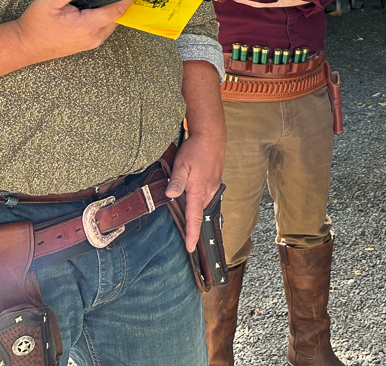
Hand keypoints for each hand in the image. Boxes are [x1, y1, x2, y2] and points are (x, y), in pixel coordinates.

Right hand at [13, 0, 134, 62]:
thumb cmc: (35, 25)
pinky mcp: (88, 43)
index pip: (117, 10)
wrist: (24, 46)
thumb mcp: (49, 1)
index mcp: (88, 26)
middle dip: (122, 1)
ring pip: (112, 23)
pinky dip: (106, 16)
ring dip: (114, 9)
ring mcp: (92, 42)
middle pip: (118, 16)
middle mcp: (94, 37)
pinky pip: (104, 28)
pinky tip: (100, 6)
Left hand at [166, 132, 225, 251]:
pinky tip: (193, 195)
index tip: (190, 248)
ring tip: (188, 215)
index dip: (192, 234)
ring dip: (195, 211)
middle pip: (198, 214)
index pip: (195, 218)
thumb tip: (170, 195)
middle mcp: (208, 192)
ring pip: (202, 204)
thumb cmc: (196, 150)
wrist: (212, 137)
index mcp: (199, 191)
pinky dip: (199, 200)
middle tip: (186, 237)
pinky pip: (206, 196)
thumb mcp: (181, 164)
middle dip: (192, 225)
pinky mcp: (215, 182)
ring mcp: (213, 187)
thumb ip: (176, 181)